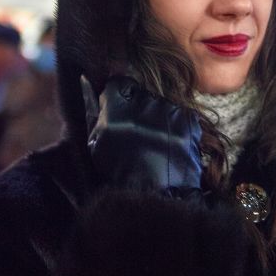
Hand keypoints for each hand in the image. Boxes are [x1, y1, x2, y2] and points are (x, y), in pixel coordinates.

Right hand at [81, 76, 202, 193]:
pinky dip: (176, 127)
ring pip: (162, 104)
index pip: (119, 82)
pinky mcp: (190, 121)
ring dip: (158, 117)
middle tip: (139, 134)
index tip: (121, 113)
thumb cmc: (119, 172)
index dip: (119, 97)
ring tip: (155, 144)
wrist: (155, 197)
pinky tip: (169, 146)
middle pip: (142, 92)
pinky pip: (181, 115)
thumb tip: (86, 79)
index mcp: (116, 106)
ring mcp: (169, 111)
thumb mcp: (95, 143)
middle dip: (139, 108)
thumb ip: (91, 109)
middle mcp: (143, 103)